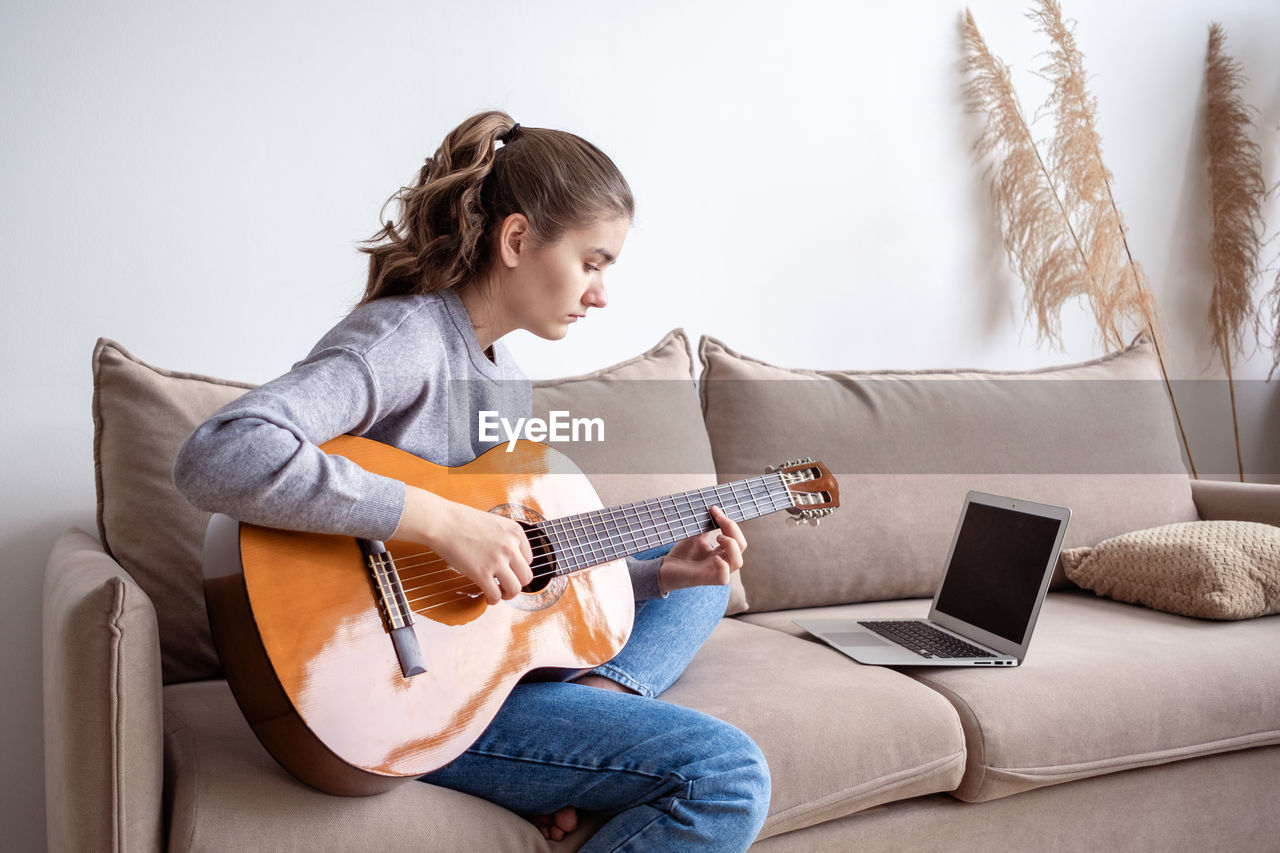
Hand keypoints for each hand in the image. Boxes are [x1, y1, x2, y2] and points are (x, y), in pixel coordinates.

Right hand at [394, 486, 532, 604]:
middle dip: (517, 584)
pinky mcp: (482, 573)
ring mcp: (497, 560)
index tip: (510, 571)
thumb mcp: (494, 523)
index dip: (518, 568)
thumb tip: (509, 559)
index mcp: (515, 532)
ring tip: (499, 593)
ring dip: (508, 595)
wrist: (442, 522)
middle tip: (506, 585)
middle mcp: (510, 546)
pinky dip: (493, 600)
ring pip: (515, 589)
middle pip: (526, 576)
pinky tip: (487, 597)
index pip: (529, 559)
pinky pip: (495, 595)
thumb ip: (505, 539)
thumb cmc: (461, 521)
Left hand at [658, 506, 746, 593]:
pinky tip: (714, 558)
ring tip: (718, 537)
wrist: (666, 568)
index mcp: (722, 552)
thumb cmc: (682, 554)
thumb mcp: (696, 536)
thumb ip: (706, 526)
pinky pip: (724, 577)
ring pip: (738, 562)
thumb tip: (714, 510)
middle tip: (718, 518)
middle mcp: (723, 561)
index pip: (736, 537)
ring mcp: (716, 571)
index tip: (714, 510)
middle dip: (733, 528)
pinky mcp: (707, 580)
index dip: (729, 522)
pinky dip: (723, 566)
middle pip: (741, 546)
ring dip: (731, 545)